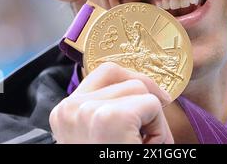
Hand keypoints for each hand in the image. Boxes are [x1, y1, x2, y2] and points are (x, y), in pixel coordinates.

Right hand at [49, 62, 173, 143]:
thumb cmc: (114, 162)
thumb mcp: (101, 132)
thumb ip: (109, 105)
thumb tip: (140, 81)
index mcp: (67, 111)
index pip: (105, 72)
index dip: (132, 79)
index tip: (150, 99)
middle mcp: (70, 108)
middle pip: (123, 75)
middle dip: (144, 97)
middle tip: (146, 130)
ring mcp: (87, 112)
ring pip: (139, 88)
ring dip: (151, 117)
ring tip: (139, 144)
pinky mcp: (110, 119)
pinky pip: (151, 105)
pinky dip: (159, 128)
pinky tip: (144, 148)